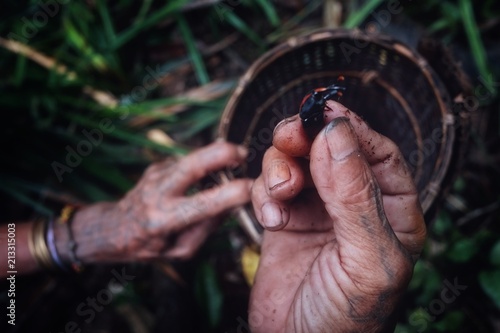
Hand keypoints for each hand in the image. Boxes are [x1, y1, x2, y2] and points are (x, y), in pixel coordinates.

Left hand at [55, 141, 252, 263]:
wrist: (114, 228)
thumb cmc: (150, 245)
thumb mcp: (180, 250)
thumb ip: (206, 228)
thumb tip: (231, 204)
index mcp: (163, 220)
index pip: (204, 204)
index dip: (233, 194)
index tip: (252, 188)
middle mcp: (157, 193)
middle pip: (191, 165)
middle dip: (220, 154)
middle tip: (243, 153)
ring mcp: (154, 175)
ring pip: (190, 158)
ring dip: (215, 155)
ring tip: (233, 160)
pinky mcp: (156, 166)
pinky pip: (186, 163)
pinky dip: (202, 167)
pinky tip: (202, 178)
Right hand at [249, 101, 425, 331]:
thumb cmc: (346, 319)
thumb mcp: (366, 261)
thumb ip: (355, 197)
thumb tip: (337, 135)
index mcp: (392, 212)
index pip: (377, 153)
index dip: (352, 129)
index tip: (324, 114)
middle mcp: (353, 205)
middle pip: (330, 148)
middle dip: (306, 139)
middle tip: (289, 137)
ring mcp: (316, 211)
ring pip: (295, 161)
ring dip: (281, 168)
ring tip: (279, 195)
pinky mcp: (284, 220)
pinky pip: (270, 186)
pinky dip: (264, 193)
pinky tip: (270, 219)